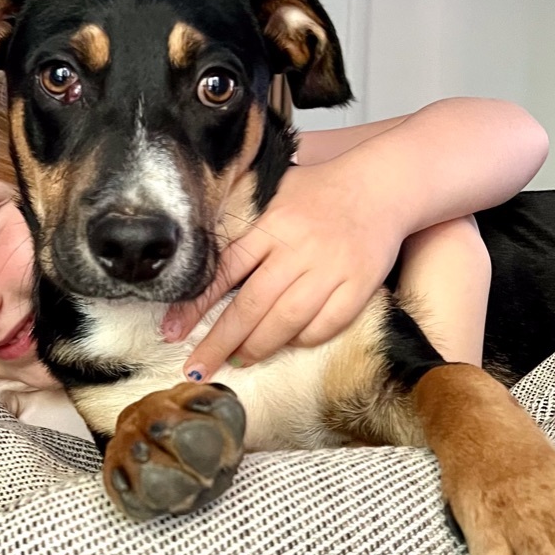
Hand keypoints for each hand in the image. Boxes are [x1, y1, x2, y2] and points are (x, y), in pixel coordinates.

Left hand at [162, 164, 403, 381]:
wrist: (381, 186)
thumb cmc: (320, 190)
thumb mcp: (274, 192)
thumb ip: (242, 219)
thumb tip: (198, 250)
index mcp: (271, 225)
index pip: (223, 271)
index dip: (195, 306)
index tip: (173, 332)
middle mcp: (297, 248)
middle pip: (250, 305)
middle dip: (219, 342)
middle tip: (197, 368)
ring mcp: (330, 269)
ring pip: (286, 320)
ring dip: (258, 346)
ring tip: (239, 360)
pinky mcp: (359, 285)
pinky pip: (326, 324)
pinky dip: (302, 340)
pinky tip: (286, 344)